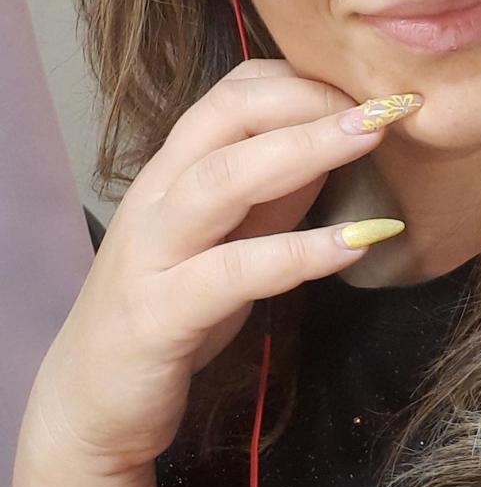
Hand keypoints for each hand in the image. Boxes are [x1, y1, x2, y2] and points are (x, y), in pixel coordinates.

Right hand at [27, 59, 421, 476]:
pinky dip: (299, 252)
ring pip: (223, 178)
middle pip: (227, 117)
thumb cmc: (165, 314)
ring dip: (306, 149)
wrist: (90, 405)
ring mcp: (152, 254)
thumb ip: (272, 195)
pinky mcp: (159, 315)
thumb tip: (335, 145)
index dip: (301, 81)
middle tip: (385, 102)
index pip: (231, 95)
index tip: (366, 89)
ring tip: (372, 138)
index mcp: (172, 173)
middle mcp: (156, 199)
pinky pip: (234, 272)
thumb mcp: (226, 242)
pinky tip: (356, 243)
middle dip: (309, 100)